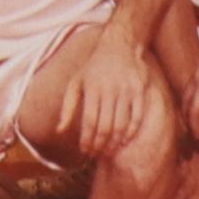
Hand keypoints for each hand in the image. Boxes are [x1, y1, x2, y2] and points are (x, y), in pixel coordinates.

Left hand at [60, 29, 160, 162]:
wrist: (119, 45)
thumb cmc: (93, 67)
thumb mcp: (76, 82)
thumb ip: (68, 107)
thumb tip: (59, 131)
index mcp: (92, 88)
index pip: (89, 122)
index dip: (87, 140)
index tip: (85, 151)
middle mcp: (110, 90)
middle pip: (105, 127)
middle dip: (100, 145)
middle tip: (96, 154)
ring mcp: (126, 91)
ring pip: (121, 125)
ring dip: (114, 142)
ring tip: (108, 151)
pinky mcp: (140, 91)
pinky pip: (137, 118)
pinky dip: (130, 133)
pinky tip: (123, 141)